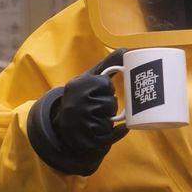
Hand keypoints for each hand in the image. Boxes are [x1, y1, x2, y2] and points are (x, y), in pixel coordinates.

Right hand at [28, 48, 127, 174]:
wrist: (64, 124)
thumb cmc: (83, 97)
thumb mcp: (90, 78)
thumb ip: (108, 64)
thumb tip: (127, 50)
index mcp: (76, 86)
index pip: (106, 84)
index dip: (107, 88)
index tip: (100, 90)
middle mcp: (75, 104)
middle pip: (110, 103)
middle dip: (109, 105)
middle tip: (98, 106)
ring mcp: (78, 124)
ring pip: (109, 120)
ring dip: (109, 119)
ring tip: (97, 116)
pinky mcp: (85, 141)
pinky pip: (110, 136)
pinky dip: (117, 133)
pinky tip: (120, 128)